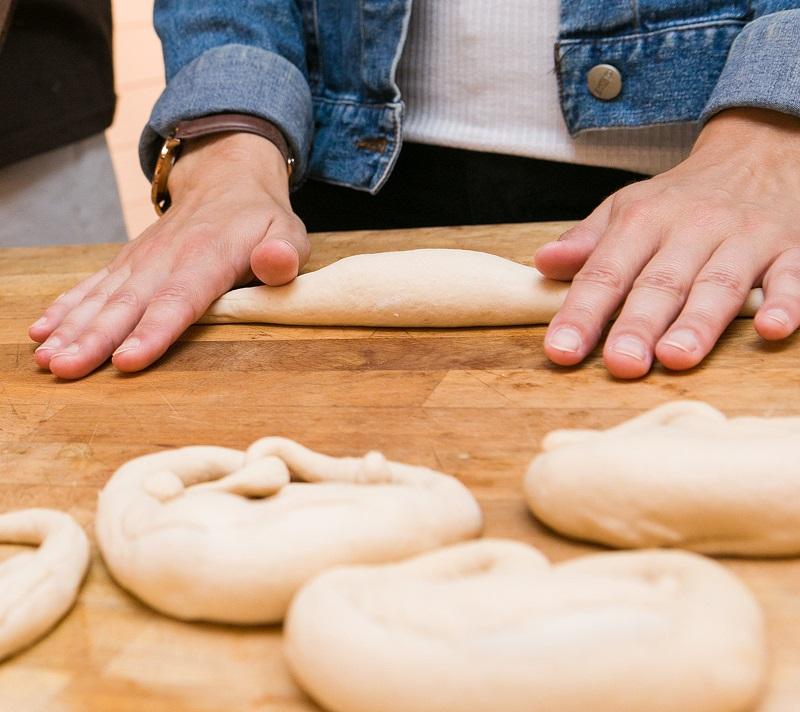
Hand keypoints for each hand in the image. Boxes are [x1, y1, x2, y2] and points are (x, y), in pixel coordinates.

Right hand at [29, 133, 308, 378]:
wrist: (225, 179)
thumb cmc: (260, 220)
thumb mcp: (287, 232)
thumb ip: (283, 252)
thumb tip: (277, 262)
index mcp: (208, 256)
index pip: (180, 298)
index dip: (154, 331)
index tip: (127, 360)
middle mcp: (166, 257)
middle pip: (129, 303)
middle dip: (95, 338)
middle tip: (66, 369)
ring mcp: (141, 259)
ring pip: (103, 297)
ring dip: (73, 328)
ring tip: (48, 359)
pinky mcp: (127, 262)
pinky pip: (93, 284)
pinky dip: (66, 307)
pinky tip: (42, 331)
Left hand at [535, 108, 799, 377]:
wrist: (759, 151)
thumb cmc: (681, 197)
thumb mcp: (627, 208)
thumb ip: (587, 241)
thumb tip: (542, 263)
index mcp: (643, 221)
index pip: (605, 272)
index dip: (581, 313)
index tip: (561, 351)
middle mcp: (691, 228)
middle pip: (661, 282)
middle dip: (639, 325)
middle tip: (621, 363)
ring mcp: (743, 238)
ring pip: (718, 284)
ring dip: (698, 322)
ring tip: (676, 358)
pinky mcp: (790, 248)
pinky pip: (791, 276)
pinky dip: (785, 301)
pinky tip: (772, 328)